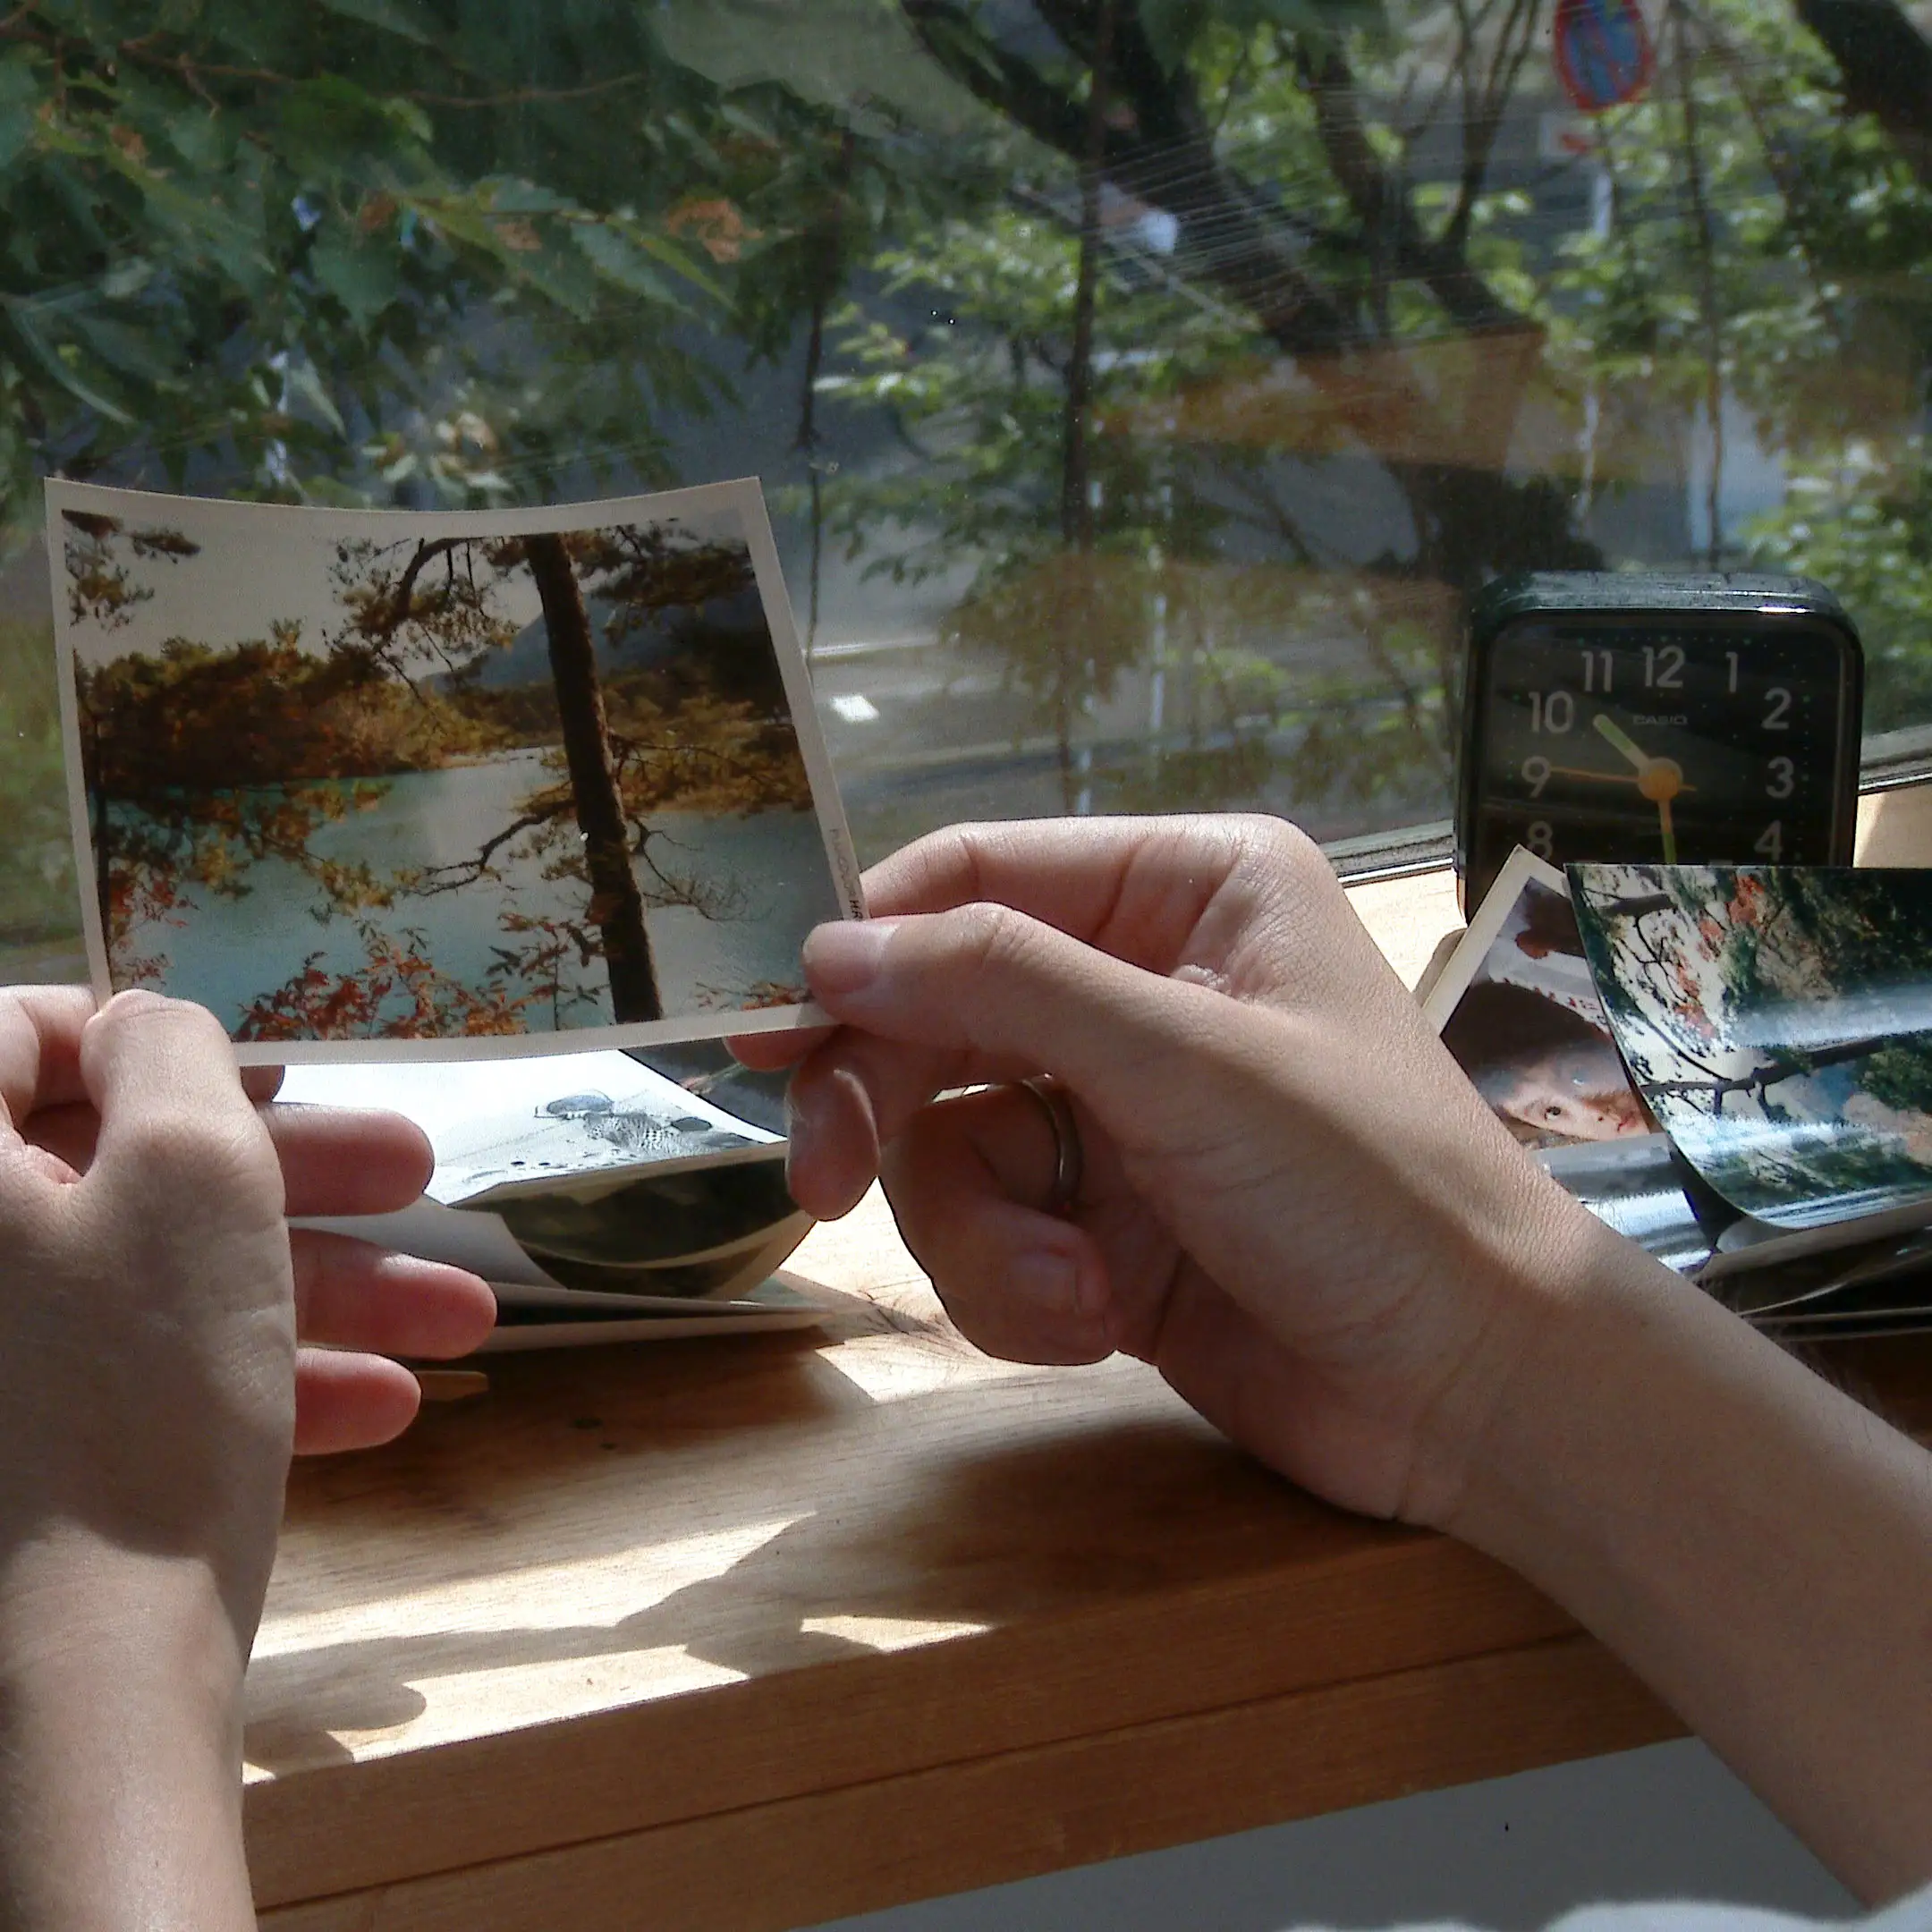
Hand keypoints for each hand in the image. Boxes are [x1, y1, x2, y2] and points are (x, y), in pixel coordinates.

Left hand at [0, 985, 494, 1596]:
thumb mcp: (194, 1176)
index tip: (273, 1065)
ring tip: (460, 1320)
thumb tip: (149, 1030)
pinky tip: (384, 1410)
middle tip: (420, 1172)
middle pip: (117, 1166)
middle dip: (295, 1175)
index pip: (16, 1036)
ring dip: (319, 1289)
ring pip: (156, 1283)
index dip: (148, 1032)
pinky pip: (141, 1380)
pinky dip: (258, 1380)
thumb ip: (177, 1056)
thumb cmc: (132, 1390)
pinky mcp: (26, 1463)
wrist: (71, 1690)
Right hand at [734, 816, 1621, 1527]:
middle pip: (937, 1015)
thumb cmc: (1367, 1185)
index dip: (871, 951)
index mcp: (1185, 889)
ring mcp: (1119, 1111)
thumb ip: (1000, 986)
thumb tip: (824, 952)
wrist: (1476, 1393)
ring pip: (950, 1142)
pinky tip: (1101, 1323)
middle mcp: (1142, 983)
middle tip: (821, 1187)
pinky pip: (993, 1232)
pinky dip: (1024, 1289)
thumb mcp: (1183, 1062)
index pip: (974, 877)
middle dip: (890, 1110)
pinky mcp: (1104, 1225)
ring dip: (986, 1234)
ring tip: (1075, 1293)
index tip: (781, 1037)